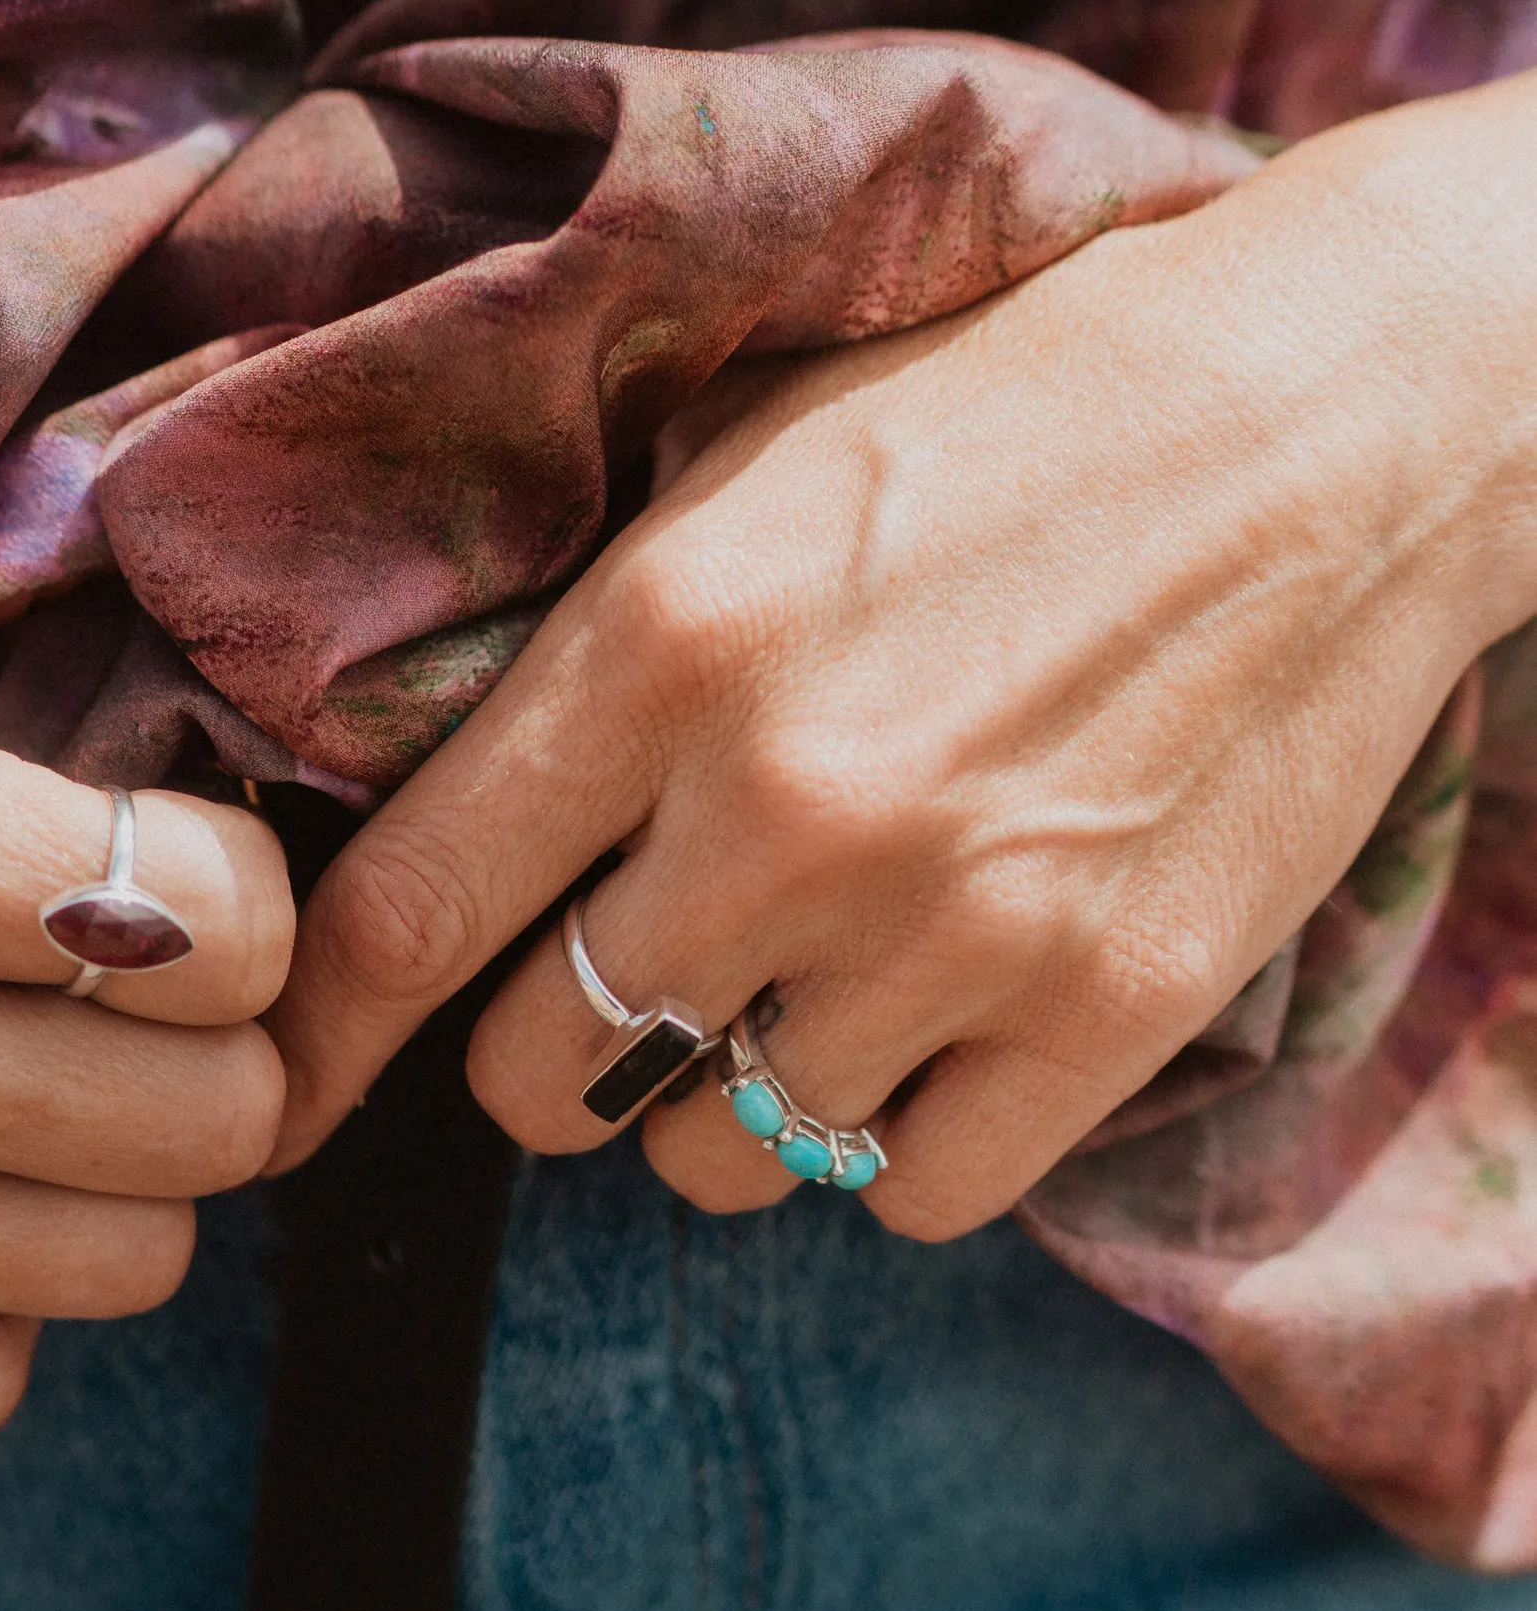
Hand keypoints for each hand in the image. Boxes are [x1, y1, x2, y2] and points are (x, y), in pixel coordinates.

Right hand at [0, 501, 292, 1432]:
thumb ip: (22, 598)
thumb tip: (235, 640)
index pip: (234, 935)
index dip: (247, 893)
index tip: (186, 866)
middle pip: (219, 1121)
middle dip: (213, 1041)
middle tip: (146, 994)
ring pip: (134, 1264)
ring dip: (120, 1174)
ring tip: (48, 1089)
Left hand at [271, 80, 1536, 1230]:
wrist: (1333, 420)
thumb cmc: (1015, 413)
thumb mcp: (749, 463)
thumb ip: (588, 651)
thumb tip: (427, 816)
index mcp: (661, 643)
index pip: (409, 915)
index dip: (313, 1037)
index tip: (277, 1091)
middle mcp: (782, 810)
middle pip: (544, 1080)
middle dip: (549, 1059)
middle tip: (616, 990)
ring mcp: (950, 931)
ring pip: (723, 1160)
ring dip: (732, 1102)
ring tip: (807, 982)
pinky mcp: (1106, 1014)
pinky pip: (909, 1197)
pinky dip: (899, 1145)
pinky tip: (934, 1028)